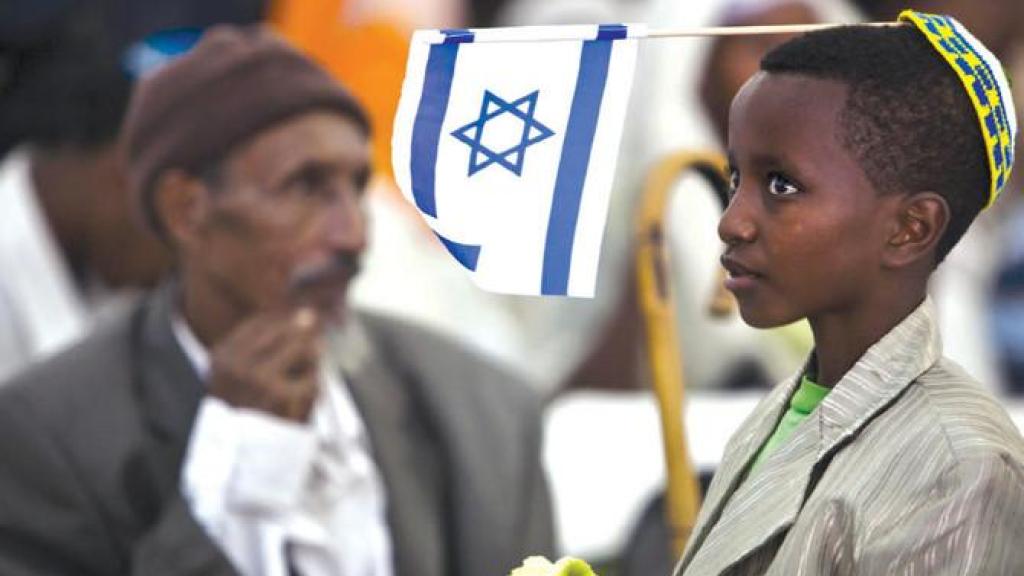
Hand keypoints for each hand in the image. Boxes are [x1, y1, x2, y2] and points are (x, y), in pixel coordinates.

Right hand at [208, 307, 322, 421]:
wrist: (245, 463)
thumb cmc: (250, 416)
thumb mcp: (247, 375)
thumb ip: (274, 343)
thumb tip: (310, 315)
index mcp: (223, 356)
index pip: (266, 321)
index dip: (288, 330)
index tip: (291, 348)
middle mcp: (237, 363)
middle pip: (292, 330)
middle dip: (303, 349)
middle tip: (292, 378)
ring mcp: (259, 378)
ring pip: (307, 349)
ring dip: (309, 370)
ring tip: (292, 394)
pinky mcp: (282, 396)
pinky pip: (315, 379)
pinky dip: (312, 394)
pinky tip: (296, 411)